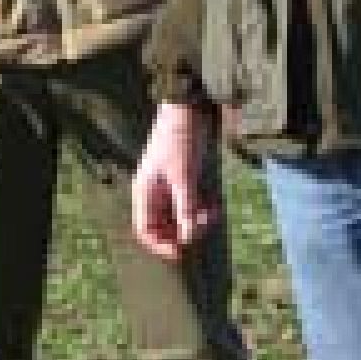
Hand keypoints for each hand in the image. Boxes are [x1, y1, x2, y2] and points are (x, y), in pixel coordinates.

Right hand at [132, 102, 217, 260]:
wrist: (188, 108)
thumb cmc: (180, 140)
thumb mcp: (185, 177)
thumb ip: (186, 208)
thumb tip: (188, 238)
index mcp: (145, 192)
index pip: (146, 230)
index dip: (161, 245)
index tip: (182, 251)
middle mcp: (154, 192)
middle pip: (165, 225)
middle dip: (186, 229)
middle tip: (206, 223)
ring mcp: (168, 185)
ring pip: (181, 215)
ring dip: (197, 218)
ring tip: (213, 211)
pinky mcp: (183, 178)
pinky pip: (191, 202)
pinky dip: (202, 206)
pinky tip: (215, 203)